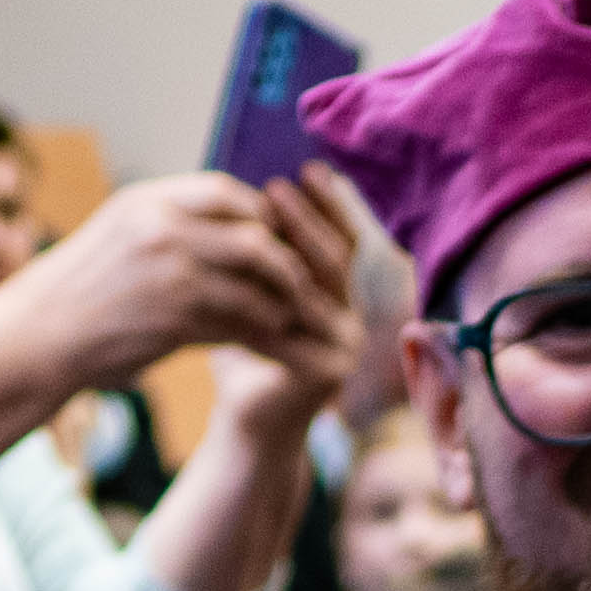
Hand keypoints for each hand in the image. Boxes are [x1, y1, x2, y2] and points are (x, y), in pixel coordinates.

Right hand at [0, 168, 351, 400]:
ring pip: (256, 280)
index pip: (226, 192)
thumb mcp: (120, 234)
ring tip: (289, 314)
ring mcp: (170, 274)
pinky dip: (261, 332)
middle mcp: (161, 230)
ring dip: (281, 300)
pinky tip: (269, 341)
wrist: (38, 337)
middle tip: (299, 281)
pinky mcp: (177, 320)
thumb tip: (230, 222)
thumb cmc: (81, 290)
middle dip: (283, 260)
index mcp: (146, 202)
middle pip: (253, 234)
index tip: (274, 237)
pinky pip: (241, 321)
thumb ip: (170, 223)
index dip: (260, 213)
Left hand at [198, 174, 365, 451]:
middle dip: (309, 218)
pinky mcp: (330, 371)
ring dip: (297, 244)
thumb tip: (238, 185)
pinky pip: (307, 321)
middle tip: (280, 185)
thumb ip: (257, 253)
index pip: (342, 240)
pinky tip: (254, 269)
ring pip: (325, 284)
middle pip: (338, 257)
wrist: (246, 422)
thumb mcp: (248, 292)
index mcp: (338, 296)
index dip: (328, 204)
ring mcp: (346, 347)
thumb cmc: (239, 352)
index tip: (305, 168)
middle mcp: (352, 318)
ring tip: (265, 214)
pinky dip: (282, 291)